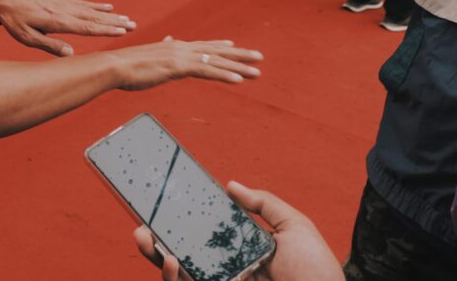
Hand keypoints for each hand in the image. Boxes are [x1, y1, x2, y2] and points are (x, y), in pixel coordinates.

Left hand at [0, 0, 136, 55]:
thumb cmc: (13, 21)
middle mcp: (63, 10)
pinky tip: (108, 7)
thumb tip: (70, 54)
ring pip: (91, 10)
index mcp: (56, 21)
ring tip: (127, 19)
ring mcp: (63, 3)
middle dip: (114, 23)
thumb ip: (49, 45)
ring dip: (110, 16)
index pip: (85, 27)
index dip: (105, 30)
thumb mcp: (26, 37)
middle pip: (93, 18)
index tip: (122, 32)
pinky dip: (97, 6)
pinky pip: (82, 3)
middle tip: (133, 26)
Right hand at [114, 36, 262, 88]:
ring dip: (239, 67)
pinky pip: (206, 71)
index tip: (234, 46)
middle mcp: (181, 48)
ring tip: (257, 73)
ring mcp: (181, 57)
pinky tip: (238, 80)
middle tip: (259, 57)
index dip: (220, 46)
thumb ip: (160, 50)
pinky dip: (224, 75)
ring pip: (216, 61)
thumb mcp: (147, 56)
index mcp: (174, 46)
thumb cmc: (126, 65)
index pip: (202, 45)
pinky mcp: (178, 67)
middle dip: (239, 55)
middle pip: (216, 51)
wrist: (114, 66)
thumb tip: (166, 40)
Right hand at [133, 182, 342, 280]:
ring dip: (155, 256)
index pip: (203, 234)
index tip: (162, 202)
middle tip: (139, 222)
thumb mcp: (294, 227)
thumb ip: (264, 204)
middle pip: (181, 254)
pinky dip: (173, 276)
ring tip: (146, 237)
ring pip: (177, 273)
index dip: (181, 220)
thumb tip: (229, 185)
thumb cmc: (317, 271)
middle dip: (154, 240)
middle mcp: (225, 270)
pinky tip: (171, 260)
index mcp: (239, 250)